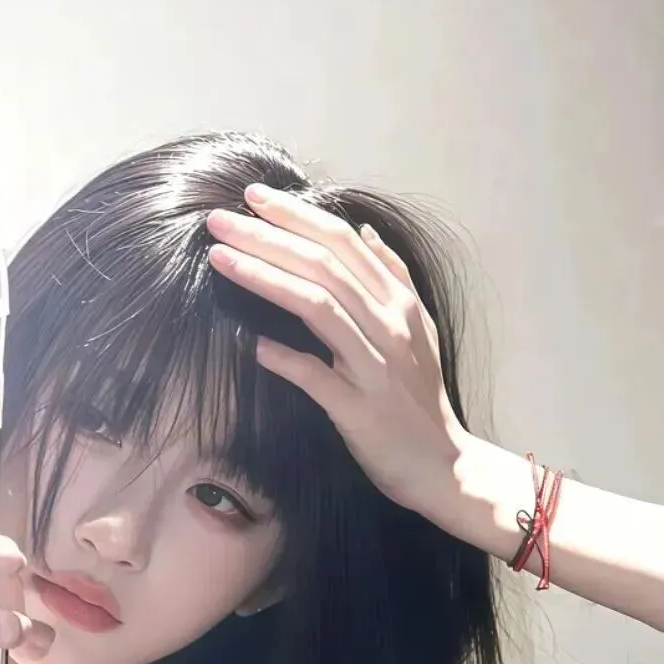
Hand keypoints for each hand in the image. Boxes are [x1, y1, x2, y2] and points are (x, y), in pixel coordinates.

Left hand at [206, 186, 468, 511]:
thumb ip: (394, 276)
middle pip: (323, 265)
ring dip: (264, 278)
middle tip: (219, 219)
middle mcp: (389, 326)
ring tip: (221, 258)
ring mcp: (375, 367)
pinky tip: (253, 345)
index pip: (342, 243)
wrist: (443, 465)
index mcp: (398, 302)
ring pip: (318, 307)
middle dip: (268, 236)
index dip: (297, 216)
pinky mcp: (360, 410)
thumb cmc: (420, 398)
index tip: (253, 198)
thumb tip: (363, 230)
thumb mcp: (419, 327)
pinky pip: (317, 378)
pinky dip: (285, 359)